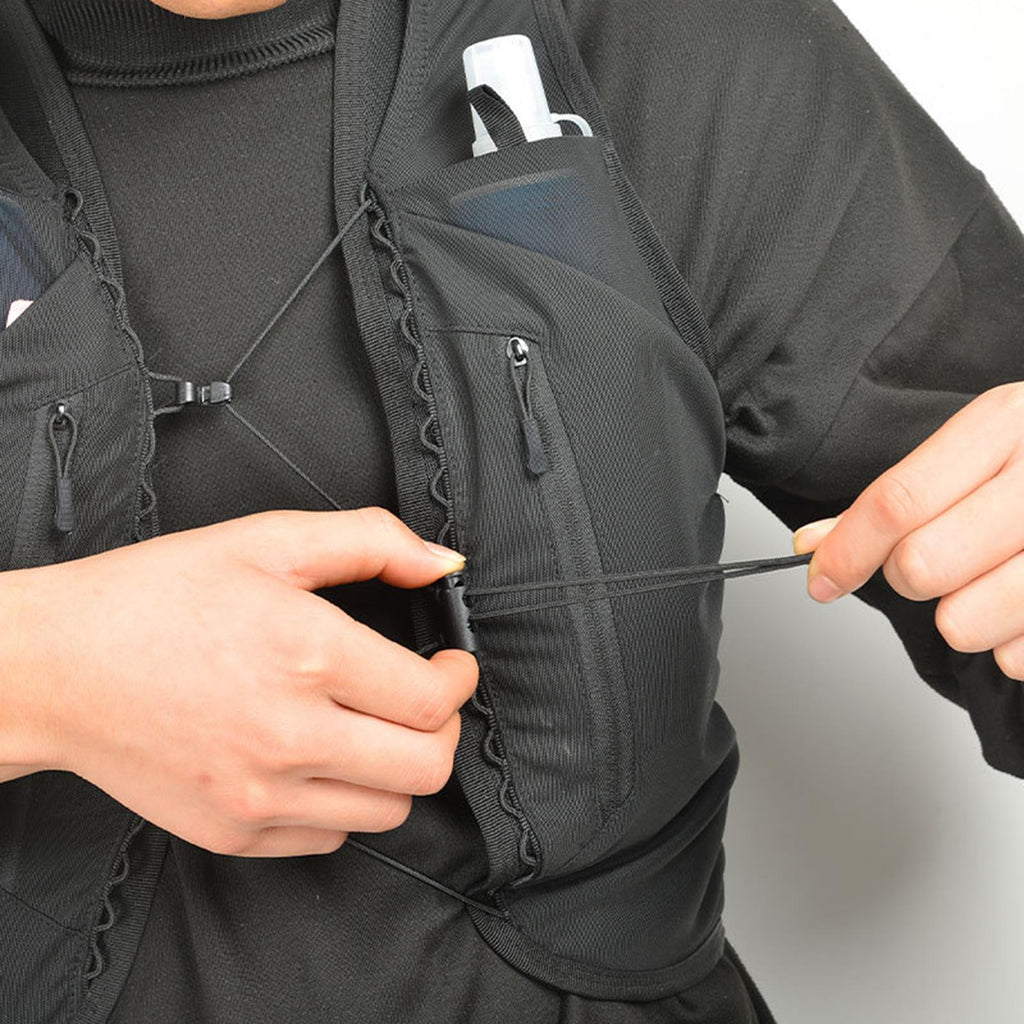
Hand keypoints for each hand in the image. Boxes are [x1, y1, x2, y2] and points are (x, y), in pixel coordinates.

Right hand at [1, 508, 476, 855]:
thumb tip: (442, 563)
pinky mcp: (235, 832)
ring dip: (399, 767)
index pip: (434, 698)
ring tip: (371, 727)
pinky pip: (331, 838)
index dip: (460, 677)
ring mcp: (260, 796)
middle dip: (444, 727)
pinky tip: (319, 759)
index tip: (451, 664)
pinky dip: (344, 802)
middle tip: (423, 698)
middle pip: (428, 765)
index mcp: (308, 655)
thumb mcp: (267, 540)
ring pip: (390, 810)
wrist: (56, 667)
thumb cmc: (154, 599)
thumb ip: (371, 541)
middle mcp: (290, 737)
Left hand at [792, 381, 1023, 681]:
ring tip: (992, 581)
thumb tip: (814, 542)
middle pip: (922, 566)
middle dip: (910, 577)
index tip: (821, 579)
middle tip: (937, 562)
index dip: (846, 550)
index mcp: (1006, 424)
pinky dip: (1013, 643)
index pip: (899, 502)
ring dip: (962, 616)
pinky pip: (1019, 655)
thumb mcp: (982, 447)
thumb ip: (897, 499)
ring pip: (963, 622)